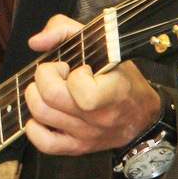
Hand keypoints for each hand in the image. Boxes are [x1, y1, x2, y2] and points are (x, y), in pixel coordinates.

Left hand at [23, 15, 160, 157]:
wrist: (142, 116)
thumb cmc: (123, 79)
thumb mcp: (103, 44)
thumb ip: (65, 30)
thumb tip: (36, 41)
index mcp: (113, 91)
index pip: (80, 86)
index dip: (73, 73)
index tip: (81, 69)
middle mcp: (99, 117)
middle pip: (49, 97)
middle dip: (44, 77)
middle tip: (57, 74)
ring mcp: (87, 135)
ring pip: (41, 115)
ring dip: (37, 96)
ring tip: (51, 91)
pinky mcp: (77, 147)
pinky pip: (45, 144)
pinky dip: (35, 128)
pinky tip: (43, 116)